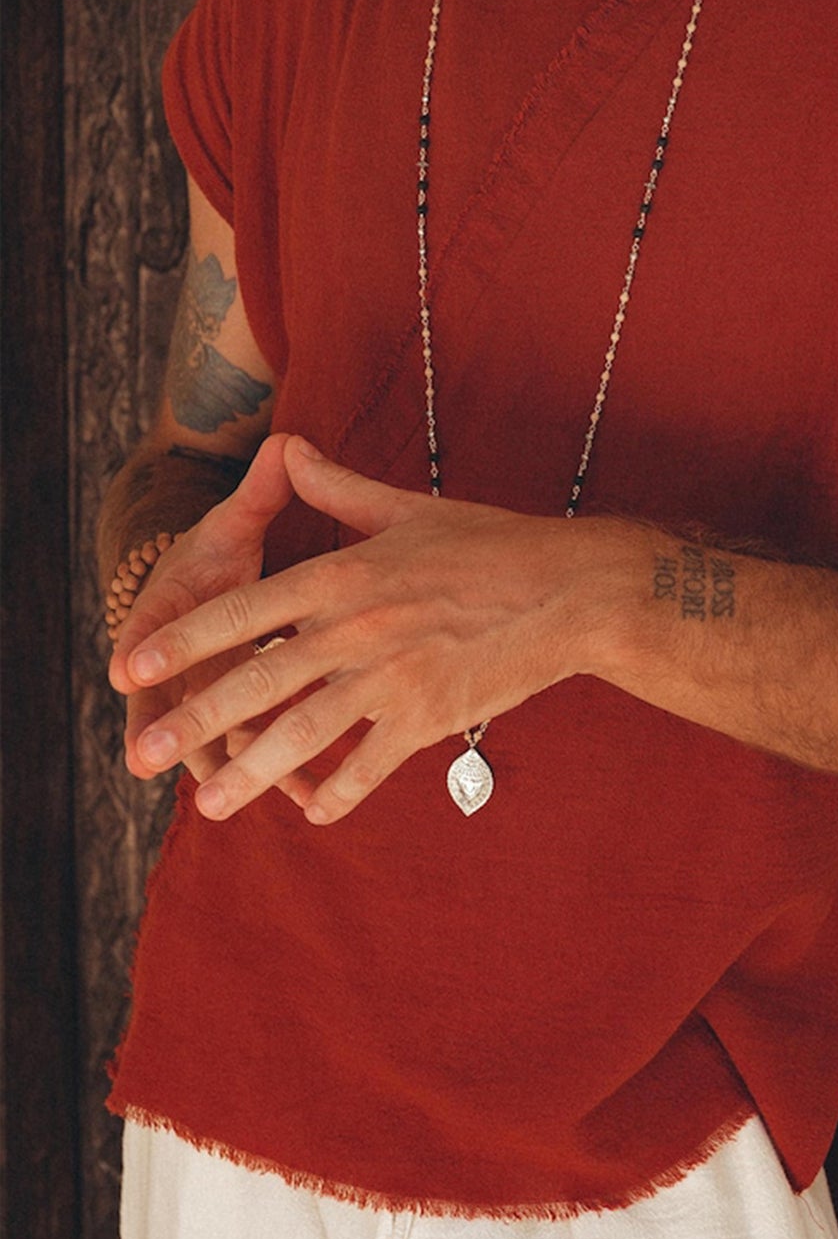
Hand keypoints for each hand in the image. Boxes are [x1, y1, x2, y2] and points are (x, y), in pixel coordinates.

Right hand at [109, 435, 317, 804]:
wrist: (213, 582)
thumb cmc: (220, 550)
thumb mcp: (236, 522)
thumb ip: (260, 491)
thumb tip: (281, 441)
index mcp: (168, 609)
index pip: (144, 628)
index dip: (136, 649)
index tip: (123, 671)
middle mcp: (176, 660)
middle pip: (161, 700)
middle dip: (158, 730)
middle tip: (144, 762)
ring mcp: (202, 695)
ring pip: (207, 738)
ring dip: (222, 765)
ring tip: (241, 795)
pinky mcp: (233, 719)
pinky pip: (250, 750)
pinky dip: (275, 770)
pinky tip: (311, 797)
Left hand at [115, 437, 609, 826]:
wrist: (573, 590)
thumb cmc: (496, 545)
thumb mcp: (411, 510)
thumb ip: (339, 487)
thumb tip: (287, 446)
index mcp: (345, 573)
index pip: (244, 610)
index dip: (183, 640)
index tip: (131, 667)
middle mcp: (357, 627)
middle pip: (257, 682)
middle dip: (192, 722)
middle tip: (143, 756)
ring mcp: (392, 676)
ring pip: (302, 736)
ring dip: (249, 776)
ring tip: (207, 808)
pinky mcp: (429, 717)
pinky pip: (367, 766)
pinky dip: (336, 793)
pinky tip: (310, 811)